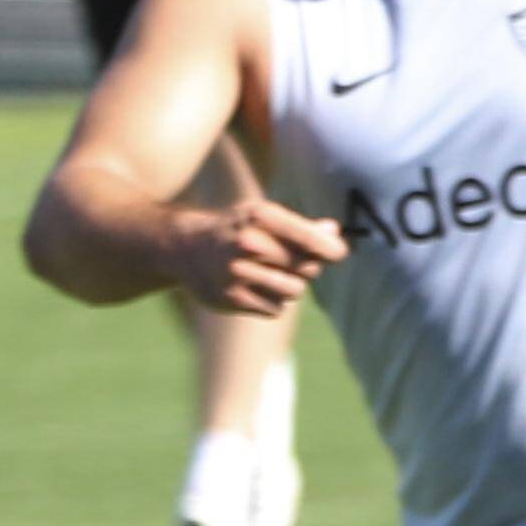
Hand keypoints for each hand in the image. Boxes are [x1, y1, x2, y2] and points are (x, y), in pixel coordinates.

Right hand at [173, 194, 346, 317]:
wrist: (186, 248)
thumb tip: (335, 233)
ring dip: (292, 285)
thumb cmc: (236, 229)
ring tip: (275, 275)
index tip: (339, 253)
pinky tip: (257, 287)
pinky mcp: (232, 298)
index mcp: (259, 216)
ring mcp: (238, 273)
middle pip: (307, 266)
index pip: (309, 238)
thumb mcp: (264, 217)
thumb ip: (301, 227)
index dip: (331, 248)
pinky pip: (276, 308)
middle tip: (295, 262)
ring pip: (294, 290)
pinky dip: (274, 301)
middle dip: (309, 266)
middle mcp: (248, 243)